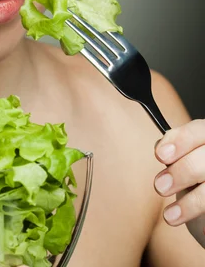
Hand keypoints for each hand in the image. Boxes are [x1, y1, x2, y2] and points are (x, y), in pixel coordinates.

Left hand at [154, 119, 204, 247]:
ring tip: (169, 216)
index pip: (200, 130)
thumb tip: (160, 148)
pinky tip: (202, 231)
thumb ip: (175, 149)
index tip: (160, 155)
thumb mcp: (186, 158)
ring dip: (191, 203)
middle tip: (159, 187)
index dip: (181, 140)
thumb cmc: (196, 174)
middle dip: (181, 173)